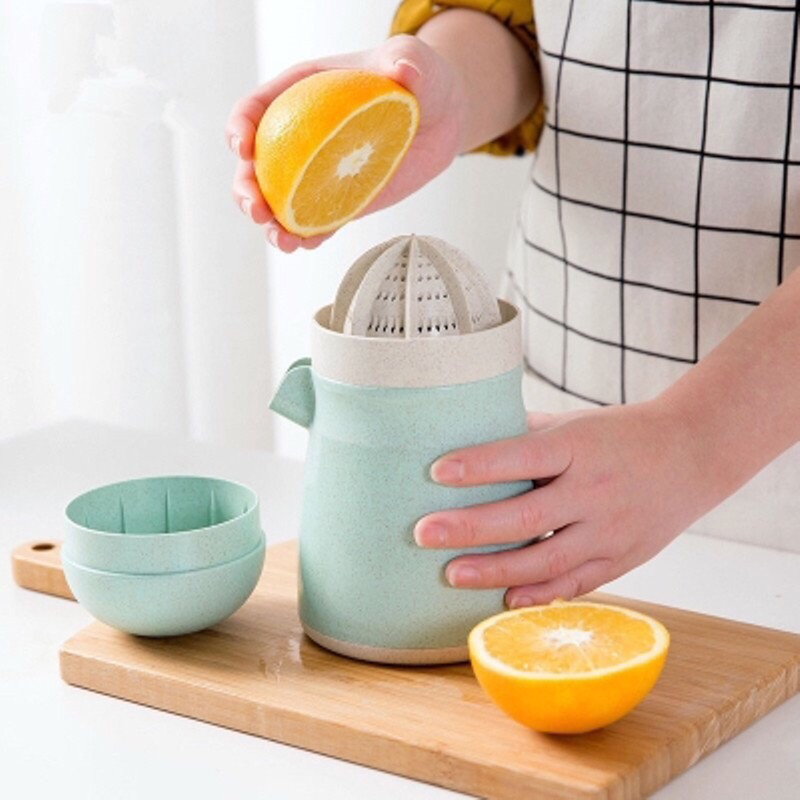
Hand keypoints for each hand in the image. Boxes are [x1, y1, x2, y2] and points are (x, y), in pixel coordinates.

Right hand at [225, 35, 466, 251]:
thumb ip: (405, 59)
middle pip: (256, 166)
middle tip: (257, 209)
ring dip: (271, 224)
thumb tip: (404, 71)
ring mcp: (316, 174)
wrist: (441, 119)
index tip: (243, 147)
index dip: (240, 127)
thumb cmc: (418, 80)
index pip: (257, 109)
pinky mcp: (339, 202)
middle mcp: (299, 137)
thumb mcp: (410, 58)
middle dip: (246, 190)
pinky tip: (305, 245)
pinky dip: (306, 237)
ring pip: (278, 202)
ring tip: (282, 240)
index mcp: (301, 94)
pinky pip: (315, 223)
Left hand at [414, 401, 715, 607]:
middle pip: (527, 516)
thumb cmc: (618, 434)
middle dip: (471, 528)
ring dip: (496, 572)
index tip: (437, 472)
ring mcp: (611, 530)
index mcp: (580, 446)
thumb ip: (525, 436)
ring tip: (451, 575)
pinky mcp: (623, 559)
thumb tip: (464, 439)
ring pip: (548, 560)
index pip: (522, 456)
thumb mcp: (574, 423)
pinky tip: (503, 600)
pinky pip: (576, 583)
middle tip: (424, 533)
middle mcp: (596, 490)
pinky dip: (540, 595)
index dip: (479, 466)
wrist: (692, 454)